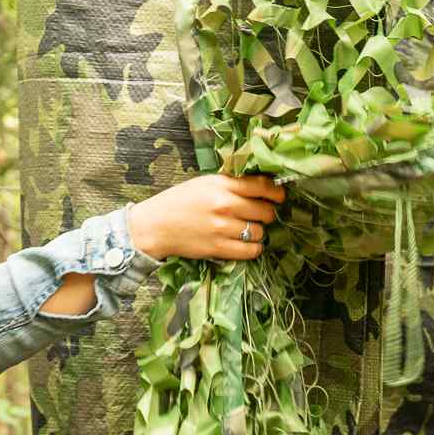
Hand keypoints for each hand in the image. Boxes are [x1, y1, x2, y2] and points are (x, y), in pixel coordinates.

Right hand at [128, 175, 286, 262]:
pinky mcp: (219, 248)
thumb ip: (231, 184)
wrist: (154, 226)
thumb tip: (263, 187)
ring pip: (259, 232)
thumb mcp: (205, 183)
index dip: (277, 192)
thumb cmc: (179, 202)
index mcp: (221, 184)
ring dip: (257, 232)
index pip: (262, 186)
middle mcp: (224, 204)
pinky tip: (246, 243)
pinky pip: (251, 250)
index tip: (279, 197)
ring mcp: (222, 227)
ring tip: (246, 229)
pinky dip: (253, 248)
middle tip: (259, 215)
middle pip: (266, 211)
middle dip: (266, 214)